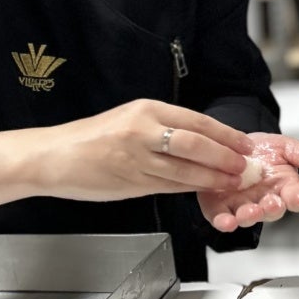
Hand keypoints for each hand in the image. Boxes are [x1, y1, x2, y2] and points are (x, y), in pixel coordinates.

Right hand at [36, 99, 255, 199]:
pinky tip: (205, 189)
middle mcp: (142, 130)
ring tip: (234, 181)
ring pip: (185, 169)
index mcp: (146, 109)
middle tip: (245, 165)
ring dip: (213, 177)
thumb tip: (205, 142)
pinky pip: (168, 186)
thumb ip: (165, 129)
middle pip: (195, 143)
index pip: (197, 121)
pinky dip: (191, 188)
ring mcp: (135, 157)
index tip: (246, 143)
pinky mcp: (129, 181)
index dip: (226, 134)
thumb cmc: (92, 138)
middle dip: (225, 156)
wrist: (53, 156)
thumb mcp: (130, 120)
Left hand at [198, 134, 298, 231]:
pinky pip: (223, 218)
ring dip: (249, 217)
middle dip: (273, 209)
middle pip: (273, 211)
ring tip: (249, 212)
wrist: (233, 145)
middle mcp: (265, 200)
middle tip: (273, 204)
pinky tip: (226, 221)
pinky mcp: (220, 207)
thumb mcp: (288, 147)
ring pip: (248, 217)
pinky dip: (224, 222)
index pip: (297, 198)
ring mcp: (243, 205)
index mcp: (285, 187)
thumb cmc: (263, 150)